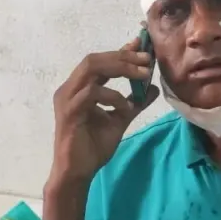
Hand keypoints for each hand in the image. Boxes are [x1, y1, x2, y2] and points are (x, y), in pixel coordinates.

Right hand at [47, 36, 158, 188]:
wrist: (78, 172)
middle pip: (94, 59)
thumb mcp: (120, 120)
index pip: (100, 62)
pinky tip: (125, 105)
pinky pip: (92, 93)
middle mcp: (70, 88)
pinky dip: (112, 95)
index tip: (141, 46)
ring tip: (142, 75)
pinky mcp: (69, 111)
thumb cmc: (93, 147)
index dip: (120, 52)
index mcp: (79, 88)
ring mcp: (67, 98)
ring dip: (120, 68)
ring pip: (91, 68)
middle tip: (146, 60)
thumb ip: (134, 103)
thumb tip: (153, 88)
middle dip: (123, 56)